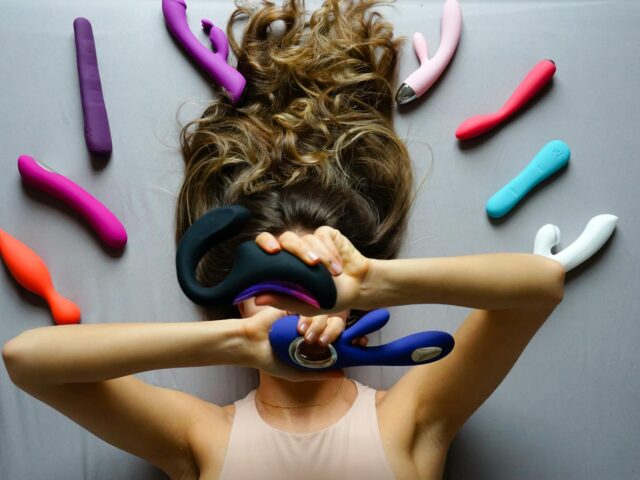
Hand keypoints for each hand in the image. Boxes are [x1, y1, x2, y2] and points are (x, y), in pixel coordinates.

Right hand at [241, 306, 346, 381]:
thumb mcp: (296, 372)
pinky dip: (308, 318)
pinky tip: (299, 328)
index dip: (351, 339)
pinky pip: (310, 308)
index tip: (360, 342)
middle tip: (328, 341)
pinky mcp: (296, 305)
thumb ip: (318, 372)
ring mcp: (306, 317)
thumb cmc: (271, 360)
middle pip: (337, 324)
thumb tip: (343, 373)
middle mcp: (314, 329)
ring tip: (306, 338)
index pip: (340, 339)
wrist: (251, 344)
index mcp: (317, 344)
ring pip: (325, 316)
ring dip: (319, 327)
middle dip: (338, 332)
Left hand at [254, 226, 371, 315]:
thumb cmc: (328, 298)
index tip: (272, 251)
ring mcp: (309, 241)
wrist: (357, 289)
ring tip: (333, 275)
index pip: (265, 246)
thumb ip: (282, 300)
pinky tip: (338, 266)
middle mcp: (293, 250)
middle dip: (298, 249)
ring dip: (321, 257)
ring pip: (307, 239)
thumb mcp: (304, 304)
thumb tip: (256, 299)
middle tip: (310, 262)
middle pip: (286, 239)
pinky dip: (330, 252)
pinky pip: (322, 236)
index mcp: (282, 264)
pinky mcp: (325, 234)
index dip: (265, 243)